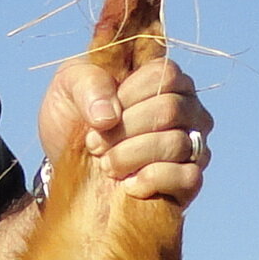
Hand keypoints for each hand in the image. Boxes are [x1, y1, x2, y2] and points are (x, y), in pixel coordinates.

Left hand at [38, 54, 212, 206]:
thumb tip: (109, 116)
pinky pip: (189, 177)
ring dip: (130, 156)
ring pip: (176, 143)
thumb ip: (88, 83)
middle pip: (170, 109)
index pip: (165, 75)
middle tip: (94, 143)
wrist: (66, 165)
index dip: (128, 96)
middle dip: (123, 130)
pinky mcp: (190, 180)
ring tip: (105, 164)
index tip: (100, 115)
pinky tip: (127, 184)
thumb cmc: (73, 118)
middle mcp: (187, 108)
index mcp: (165, 77)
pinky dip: (152, 180)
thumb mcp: (68, 86)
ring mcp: (192, 144)